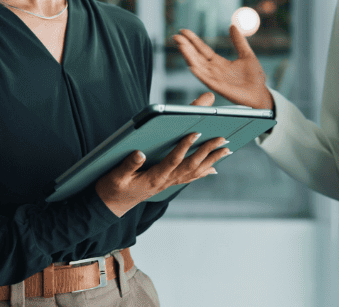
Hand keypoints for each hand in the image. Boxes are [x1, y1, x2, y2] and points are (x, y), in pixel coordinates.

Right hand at [95, 94, 228, 216]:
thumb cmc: (112, 189)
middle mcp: (165, 182)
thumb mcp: (115, 176)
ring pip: (194, 171)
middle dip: (208, 151)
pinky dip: (203, 172)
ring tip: (226, 150)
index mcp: (153, 178)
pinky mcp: (167, 184)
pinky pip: (189, 177)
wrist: (111, 206)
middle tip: (223, 139)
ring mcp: (168, 184)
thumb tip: (139, 152)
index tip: (196, 133)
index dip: (185, 146)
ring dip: (211, 160)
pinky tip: (213, 168)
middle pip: (191, 165)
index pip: (173, 160)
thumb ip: (127, 165)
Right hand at [172, 25, 274, 109]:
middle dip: (186, 46)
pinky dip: (199, 73)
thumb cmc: (254, 77)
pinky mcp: (220, 88)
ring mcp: (215, 79)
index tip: (184, 31)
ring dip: (189, 56)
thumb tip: (232, 26)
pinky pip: (207, 80)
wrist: (261, 93)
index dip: (193, 40)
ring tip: (181, 46)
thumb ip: (239, 41)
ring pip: (198, 66)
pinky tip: (192, 66)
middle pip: (196, 56)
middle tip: (176, 36)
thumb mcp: (247, 54)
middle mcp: (214, 71)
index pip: (202, 49)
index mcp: (219, 63)